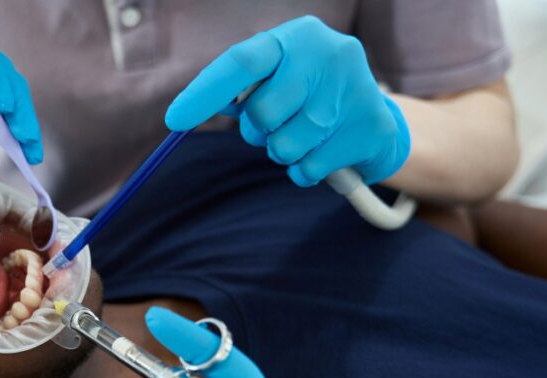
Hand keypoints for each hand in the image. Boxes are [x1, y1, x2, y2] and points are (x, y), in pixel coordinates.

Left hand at [166, 15, 408, 187]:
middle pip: (262, 113)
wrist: (372, 115)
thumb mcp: (277, 78)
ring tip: (303, 137)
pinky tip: (321, 153)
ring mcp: (355, 89)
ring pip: (286, 145)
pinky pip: (310, 167)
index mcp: (297, 37)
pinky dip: (305, 171)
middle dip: (258, 131)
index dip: (205, 93)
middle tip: (276, 125)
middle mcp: (330, 54)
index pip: (242, 63)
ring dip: (283, 152)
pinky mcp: (371, 127)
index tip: (174, 120)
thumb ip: (241, 90)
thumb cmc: (307, 95)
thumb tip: (185, 112)